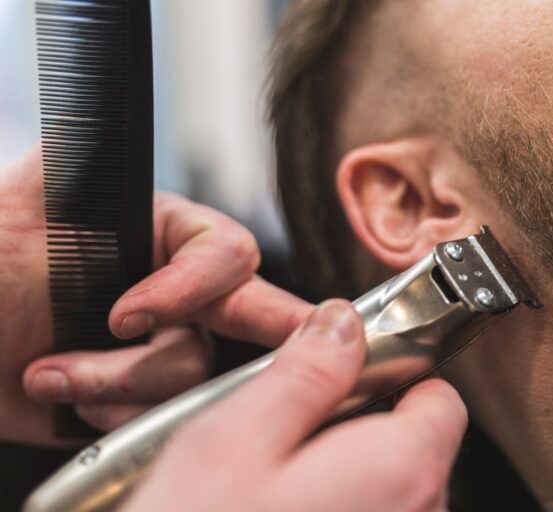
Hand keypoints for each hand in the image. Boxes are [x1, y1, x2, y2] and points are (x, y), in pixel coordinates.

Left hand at [0, 145, 313, 445]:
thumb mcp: (28, 195)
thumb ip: (82, 156)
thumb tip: (107, 102)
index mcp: (162, 234)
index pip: (226, 253)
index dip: (190, 288)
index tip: (124, 316)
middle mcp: (175, 292)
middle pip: (253, 310)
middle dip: (284, 328)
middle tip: (305, 347)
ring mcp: (158, 349)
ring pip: (193, 375)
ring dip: (116, 382)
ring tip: (49, 373)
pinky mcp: (136, 402)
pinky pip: (163, 418)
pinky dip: (113, 417)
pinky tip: (65, 399)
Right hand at [123, 300, 467, 511]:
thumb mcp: (235, 439)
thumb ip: (305, 373)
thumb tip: (342, 324)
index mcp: (400, 469)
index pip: (440, 397)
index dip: (395, 375)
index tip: (348, 375)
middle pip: (416, 446)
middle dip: (361, 428)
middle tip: (289, 436)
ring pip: (389, 491)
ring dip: (343, 477)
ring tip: (274, 490)